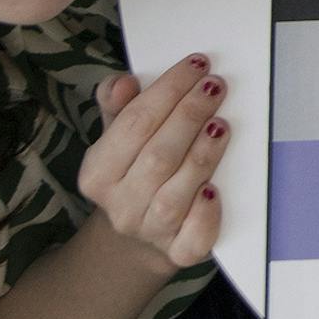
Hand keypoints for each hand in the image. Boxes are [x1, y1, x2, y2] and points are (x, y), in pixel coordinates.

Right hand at [79, 53, 227, 269]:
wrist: (137, 239)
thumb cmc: (134, 174)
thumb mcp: (117, 140)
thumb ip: (119, 108)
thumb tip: (123, 82)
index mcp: (97, 174)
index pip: (134, 124)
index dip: (167, 90)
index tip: (196, 65)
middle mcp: (120, 206)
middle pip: (158, 156)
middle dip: (189, 116)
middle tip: (214, 87)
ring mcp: (150, 232)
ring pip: (176, 194)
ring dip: (202, 156)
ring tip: (221, 124)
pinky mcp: (179, 253)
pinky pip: (194, 237)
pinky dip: (206, 214)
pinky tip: (215, 189)